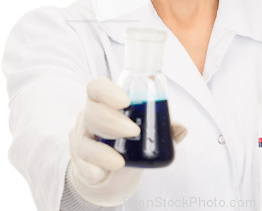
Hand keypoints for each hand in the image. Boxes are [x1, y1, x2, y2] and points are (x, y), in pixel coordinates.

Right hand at [68, 76, 186, 206]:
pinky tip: (100, 174)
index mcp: (104, 102)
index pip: (97, 87)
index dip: (108, 91)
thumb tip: (181, 128)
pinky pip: (81, 166)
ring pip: (85, 141)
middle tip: (134, 131)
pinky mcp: (80, 164)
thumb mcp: (144, 129)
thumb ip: (162, 126)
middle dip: (113, 121)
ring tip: (120, 162)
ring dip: (102, 151)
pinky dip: (91, 170)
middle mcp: (89, 117)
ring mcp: (82, 141)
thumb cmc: (127, 140)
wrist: (108, 172)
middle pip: (92, 112)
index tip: (125, 100)